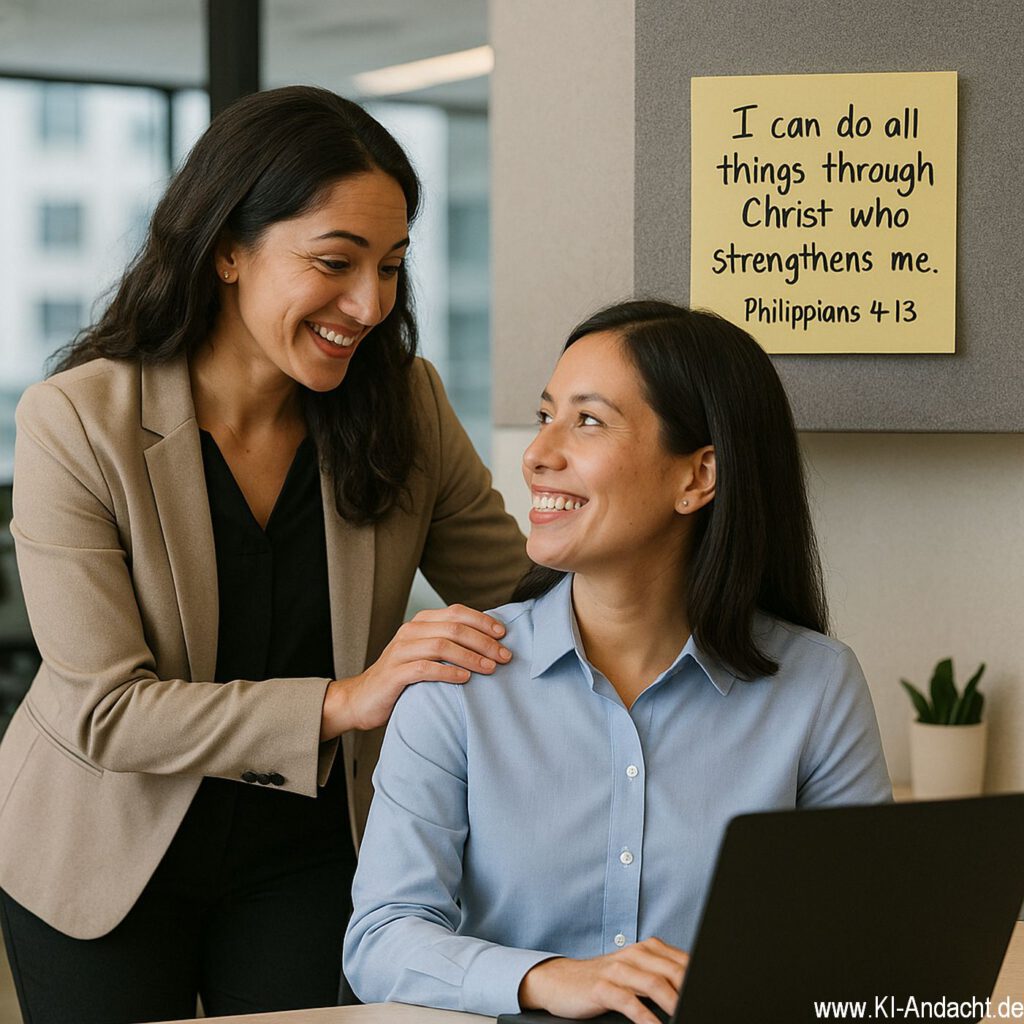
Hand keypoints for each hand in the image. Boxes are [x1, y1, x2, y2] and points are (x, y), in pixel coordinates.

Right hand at [320, 605, 511, 736]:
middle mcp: (410, 632)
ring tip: (490, 668)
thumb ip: (451, 643)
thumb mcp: (427, 654)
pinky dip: (448, 672)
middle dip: (483, 641)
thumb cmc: (403, 677)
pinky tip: (465, 679)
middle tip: (504, 656)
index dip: (483, 621)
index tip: (504, 635)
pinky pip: (425, 668)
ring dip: (471, 657)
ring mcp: (400, 651)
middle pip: (453, 628)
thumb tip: (491, 642)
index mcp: (421, 622)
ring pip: (441, 646)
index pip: (457, 612)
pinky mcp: (394, 674)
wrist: (363, 699)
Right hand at [518, 938, 688, 1023]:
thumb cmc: (604, 980)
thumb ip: (662, 977)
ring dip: (675, 1004)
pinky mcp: (602, 987)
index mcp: (648, 949)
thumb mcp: (636, 974)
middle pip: (674, 971)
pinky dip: (647, 1019)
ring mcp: (618, 969)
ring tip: (686, 1017)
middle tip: (703, 1008)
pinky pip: (629, 1003)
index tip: (710, 996)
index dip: (698, 978)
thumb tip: (689, 989)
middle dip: (690, 991)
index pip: (683, 962)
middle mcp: (635, 955)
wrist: (561, 980)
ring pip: (655, 984)